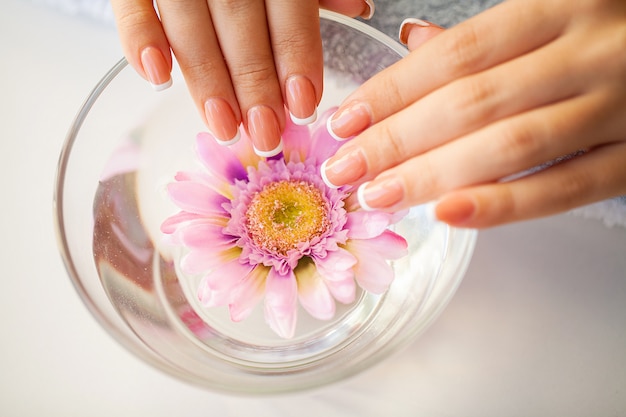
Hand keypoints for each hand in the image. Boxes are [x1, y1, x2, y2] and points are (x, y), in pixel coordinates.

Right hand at [111, 0, 373, 155]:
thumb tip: (358, 7)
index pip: (288, 4)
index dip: (296, 54)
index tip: (302, 105)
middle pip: (239, 19)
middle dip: (253, 81)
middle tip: (265, 133)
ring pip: (189, 19)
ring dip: (206, 77)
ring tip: (224, 126)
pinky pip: (129, 3)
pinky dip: (140, 37)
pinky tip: (157, 76)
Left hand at [321, 0, 625, 227]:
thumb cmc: (614, 29)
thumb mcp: (557, 10)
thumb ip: (487, 34)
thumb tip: (411, 41)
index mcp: (563, 4)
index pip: (457, 55)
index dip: (393, 91)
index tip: (346, 122)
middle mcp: (591, 50)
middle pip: (473, 103)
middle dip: (398, 140)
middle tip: (345, 168)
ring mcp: (621, 104)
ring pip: (510, 145)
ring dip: (434, 175)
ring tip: (378, 194)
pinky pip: (567, 188)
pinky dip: (506, 205)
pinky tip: (450, 214)